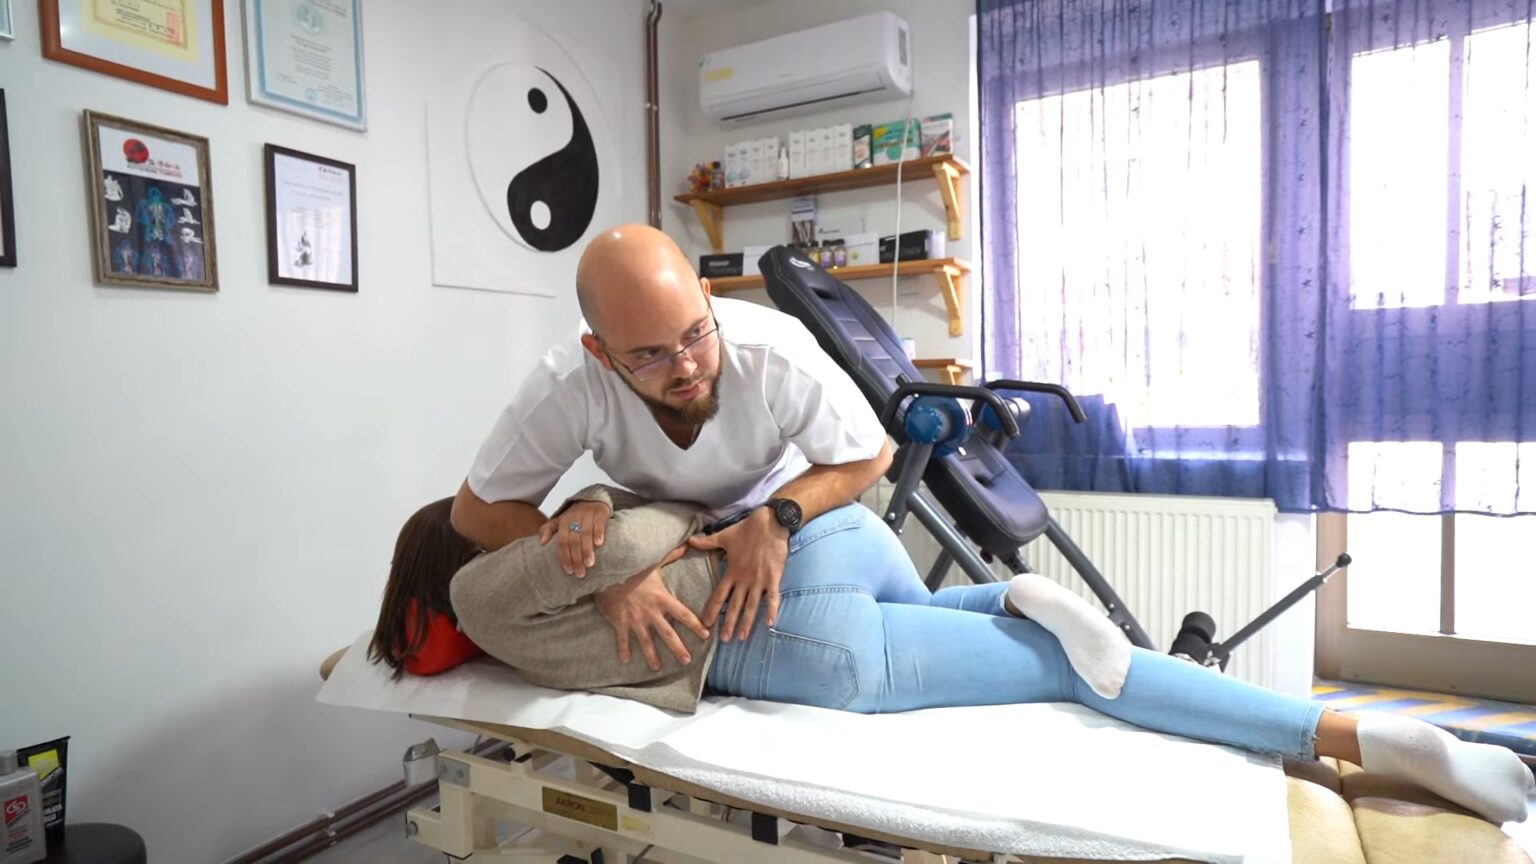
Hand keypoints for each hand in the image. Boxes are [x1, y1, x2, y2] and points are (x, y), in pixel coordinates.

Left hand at [538, 500, 610, 577]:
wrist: (592, 499)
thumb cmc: (574, 516)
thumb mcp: (559, 521)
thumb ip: (548, 530)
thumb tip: (540, 543)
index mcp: (564, 522)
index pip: (562, 541)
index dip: (564, 556)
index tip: (568, 571)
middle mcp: (575, 518)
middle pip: (574, 540)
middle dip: (576, 558)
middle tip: (580, 573)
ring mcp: (588, 515)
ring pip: (586, 533)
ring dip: (587, 549)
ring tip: (589, 564)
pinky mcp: (600, 513)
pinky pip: (599, 523)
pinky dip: (599, 533)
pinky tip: (599, 544)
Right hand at [593, 546, 710, 670]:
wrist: (607, 572)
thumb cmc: (632, 567)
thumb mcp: (653, 562)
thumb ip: (671, 556)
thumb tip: (687, 545)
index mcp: (662, 599)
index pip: (684, 614)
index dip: (696, 625)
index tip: (706, 635)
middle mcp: (651, 612)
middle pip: (668, 634)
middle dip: (678, 649)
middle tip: (687, 661)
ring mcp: (636, 620)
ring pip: (646, 642)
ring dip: (652, 656)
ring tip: (658, 668)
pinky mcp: (620, 623)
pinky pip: (623, 640)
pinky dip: (624, 650)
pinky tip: (625, 660)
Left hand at [690, 508, 788, 641]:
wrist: (770, 522)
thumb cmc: (747, 529)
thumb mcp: (724, 536)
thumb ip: (707, 542)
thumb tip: (689, 541)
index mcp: (732, 571)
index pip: (719, 595)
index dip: (713, 610)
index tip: (707, 624)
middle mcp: (744, 579)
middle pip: (735, 606)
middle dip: (729, 623)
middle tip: (724, 640)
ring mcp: (759, 580)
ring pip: (752, 606)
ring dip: (747, 623)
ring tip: (743, 637)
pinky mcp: (774, 578)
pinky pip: (773, 598)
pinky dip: (771, 611)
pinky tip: (770, 624)